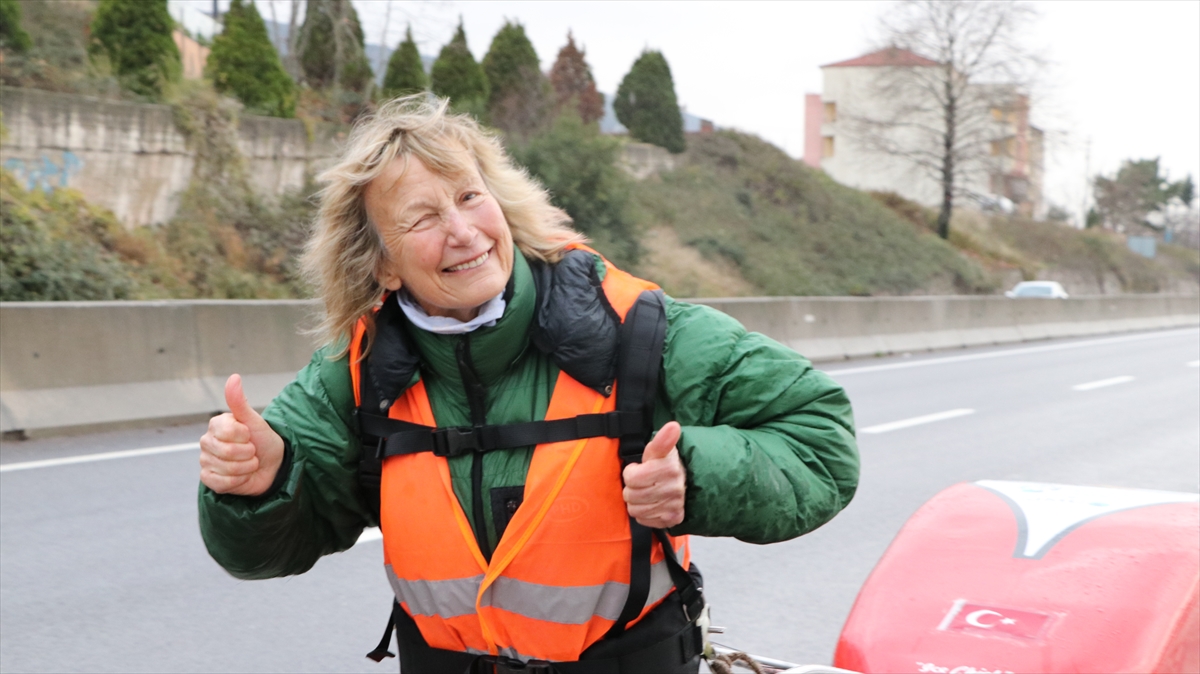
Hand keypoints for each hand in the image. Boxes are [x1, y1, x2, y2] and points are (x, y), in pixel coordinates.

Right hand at [199, 374, 284, 495]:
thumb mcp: (255, 420)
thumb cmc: (263, 441)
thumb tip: (234, 377)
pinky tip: (241, 476)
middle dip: (248, 453)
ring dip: (246, 468)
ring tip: (248, 463)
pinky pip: (222, 483)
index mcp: (216, 425)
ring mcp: (206, 461)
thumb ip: (239, 402)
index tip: (250, 435)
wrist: (272, 465)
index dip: (245, 436)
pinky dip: (238, 481)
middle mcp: (207, 442)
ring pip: (226, 469)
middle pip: (227, 452)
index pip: (228, 432)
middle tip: (252, 451)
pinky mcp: (208, 479)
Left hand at [622, 421, 685, 528]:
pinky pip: (644, 520)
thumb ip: (662, 439)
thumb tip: (673, 426)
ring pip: (635, 510)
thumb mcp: (660, 450)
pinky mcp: (672, 519)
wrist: (688, 482)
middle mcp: (673, 489)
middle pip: (631, 496)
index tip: (639, 469)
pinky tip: (652, 503)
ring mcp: (673, 506)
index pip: (631, 478)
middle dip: (633, 488)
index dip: (631, 473)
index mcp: (669, 469)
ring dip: (637, 502)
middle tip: (642, 482)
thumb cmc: (667, 464)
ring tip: (646, 493)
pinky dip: (645, 513)